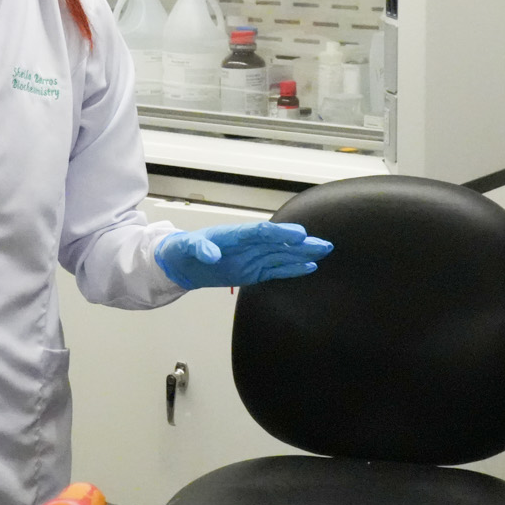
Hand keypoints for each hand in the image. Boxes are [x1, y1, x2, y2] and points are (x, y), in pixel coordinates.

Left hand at [155, 221, 332, 289]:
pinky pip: (276, 270)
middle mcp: (248, 245)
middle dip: (300, 244)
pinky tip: (309, 266)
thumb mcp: (185, 246)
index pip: (260, 232)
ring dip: (303, 255)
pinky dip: (292, 269)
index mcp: (234, 235)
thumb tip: (210, 254)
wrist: (181, 263)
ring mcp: (252, 258)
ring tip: (324, 251)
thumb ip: (199, 248)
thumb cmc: (182, 249)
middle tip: (323, 244)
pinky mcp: (253, 272)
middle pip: (279, 243)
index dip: (279, 234)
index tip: (297, 235)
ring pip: (282, 255)